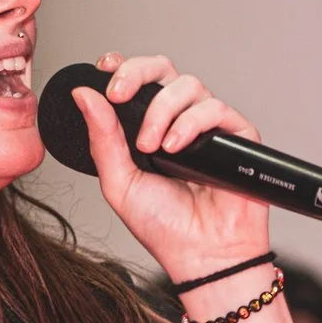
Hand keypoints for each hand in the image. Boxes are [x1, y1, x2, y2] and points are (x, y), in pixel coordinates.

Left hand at [72, 53, 269, 285]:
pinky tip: (176, 148)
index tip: (105, 71)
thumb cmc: (164, 227)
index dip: (124, 66)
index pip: (139, 80)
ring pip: (188, 85)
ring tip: (152, 146)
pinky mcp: (238, 136)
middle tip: (119, 95)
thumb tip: (83, 94)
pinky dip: (191, 123)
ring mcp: (210, 127)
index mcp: (151, 126)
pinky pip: (216, 109)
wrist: (201, 256)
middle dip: (138, 73)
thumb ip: (102, 138)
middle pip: (163, 69)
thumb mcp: (119, 182)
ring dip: (162, 109)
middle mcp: (180, 120)